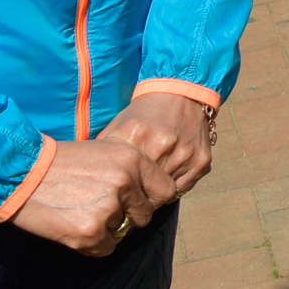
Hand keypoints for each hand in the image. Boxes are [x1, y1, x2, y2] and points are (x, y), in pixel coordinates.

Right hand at [8, 138, 174, 254]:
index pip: (165, 190)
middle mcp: (126, 182)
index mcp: (133, 159)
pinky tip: (72, 226)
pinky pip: (105, 248)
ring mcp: (108, 208)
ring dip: (105, 228)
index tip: (137, 204)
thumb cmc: (62, 162)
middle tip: (99, 208)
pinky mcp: (90, 231)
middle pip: (144, 215)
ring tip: (79, 211)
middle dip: (126, 217)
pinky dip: (91, 244)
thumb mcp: (105, 151)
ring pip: (122, 232)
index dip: (151, 200)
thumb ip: (131, 170)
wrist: (22, 173)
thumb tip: (151, 194)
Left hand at [101, 92, 216, 196]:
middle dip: (137, 193)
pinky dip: (174, 185)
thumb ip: (102, 151)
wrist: (181, 93)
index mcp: (137, 136)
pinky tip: (168, 172)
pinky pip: (183, 187)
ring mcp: (185, 154)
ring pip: (165, 192)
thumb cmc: (144, 114)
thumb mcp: (118, 127)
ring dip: (156, 190)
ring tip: (151, 180)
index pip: (123, 182)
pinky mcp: (202, 160)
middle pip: (144, 190)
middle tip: (132, 193)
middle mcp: (162, 145)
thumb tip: (87, 180)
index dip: (120, 191)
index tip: (118, 194)